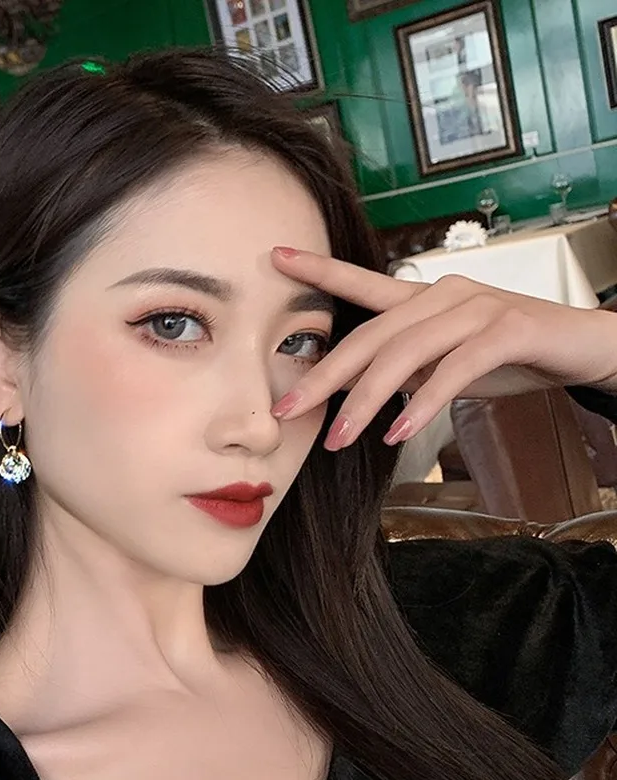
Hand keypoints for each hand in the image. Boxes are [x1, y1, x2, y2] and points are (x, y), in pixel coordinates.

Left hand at [269, 246, 616, 449]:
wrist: (583, 348)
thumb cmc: (509, 355)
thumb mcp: (443, 364)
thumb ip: (403, 370)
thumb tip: (354, 391)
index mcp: (423, 300)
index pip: (362, 283)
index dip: (319, 270)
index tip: (276, 257)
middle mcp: (443, 296)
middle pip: (370, 335)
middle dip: (324, 377)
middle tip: (286, 411)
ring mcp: (476, 308)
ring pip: (405, 354)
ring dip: (366, 402)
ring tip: (339, 440)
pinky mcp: (508, 329)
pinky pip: (454, 369)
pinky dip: (423, 404)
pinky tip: (398, 433)